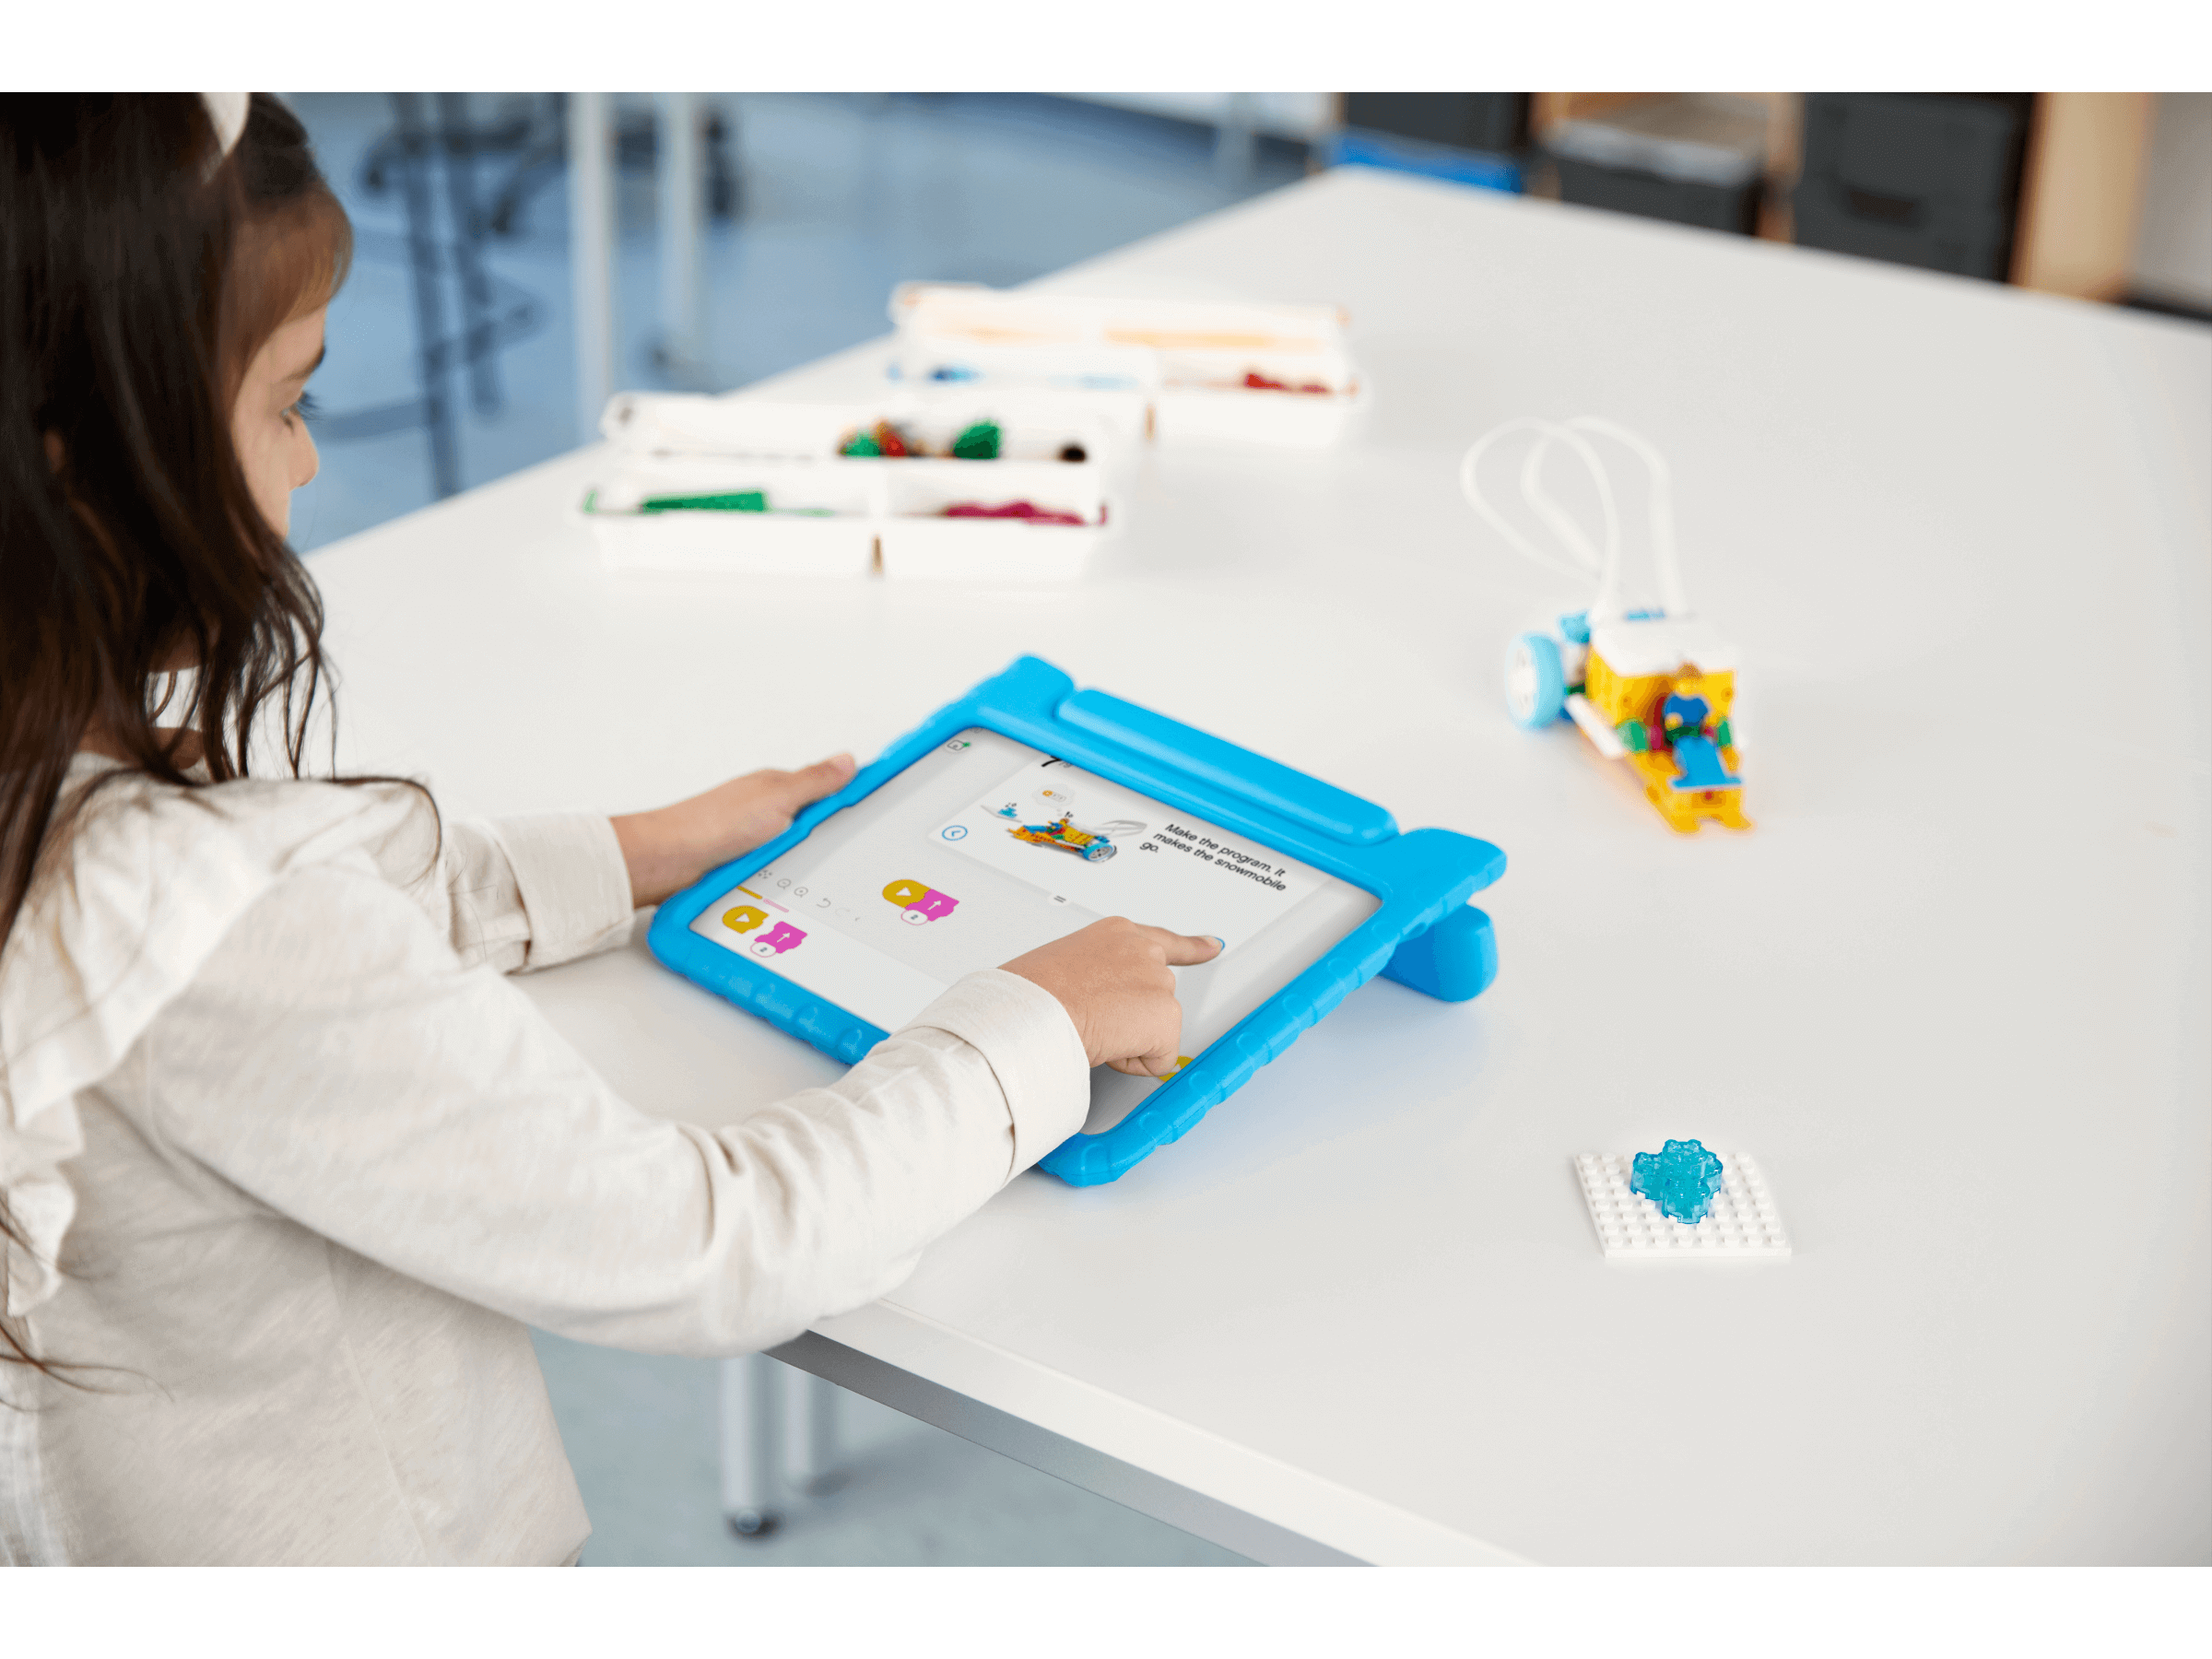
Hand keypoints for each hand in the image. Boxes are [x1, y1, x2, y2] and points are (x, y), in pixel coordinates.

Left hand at [610, 755, 855, 907]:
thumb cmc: (710, 826)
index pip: (828, 786)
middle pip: (817, 822)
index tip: (886, 799)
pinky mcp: (744, 866)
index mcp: (777, 787)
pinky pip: (779, 871)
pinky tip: (794, 888)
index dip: (855, 793)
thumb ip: (814, 782)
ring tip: (826, 872)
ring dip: (810, 860)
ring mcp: (754, 840)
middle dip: (836, 836)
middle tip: (859, 849)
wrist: (665, 863)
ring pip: (799, 850)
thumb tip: (847, 760)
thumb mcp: (777, 799)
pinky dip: (788, 877)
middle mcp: (766, 810)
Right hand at [1000, 918, 1222, 1076]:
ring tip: (1090, 1028)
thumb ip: (1094, 973)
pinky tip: (1105, 1045)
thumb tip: (1094, 1001)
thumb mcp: (1064, 965)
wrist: (1031, 1011)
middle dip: (1134, 1017)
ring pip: (1157, 1028)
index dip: (1192, 947)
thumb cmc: (1029, 994)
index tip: (1213, 946)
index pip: (1162, 940)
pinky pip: (1159, 1058)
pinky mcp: (1165, 1015)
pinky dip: (1135, 1063)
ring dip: (1129, 1039)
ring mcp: (1157, 981)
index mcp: (1116, 934)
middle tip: (1094, 1020)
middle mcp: (1142, 950)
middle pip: (1157, 996)